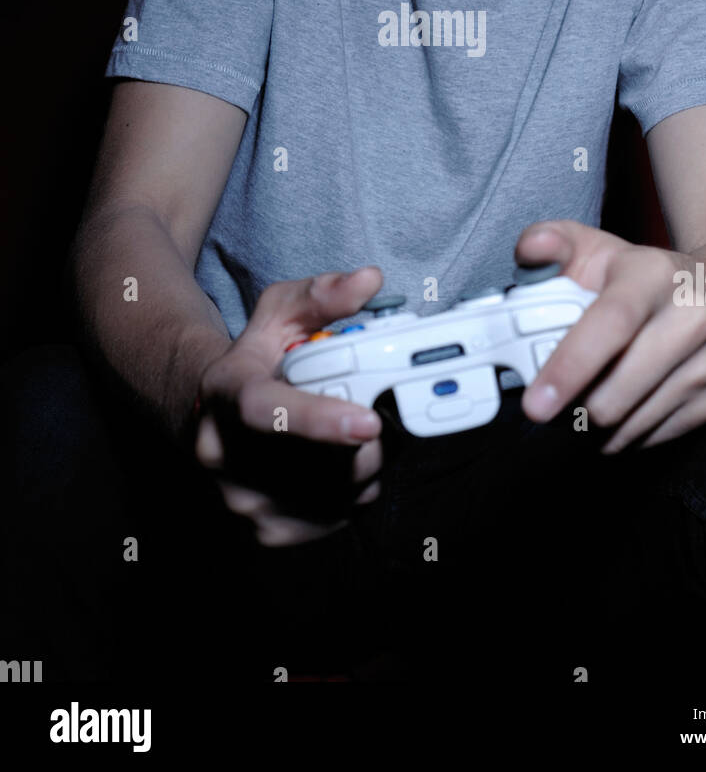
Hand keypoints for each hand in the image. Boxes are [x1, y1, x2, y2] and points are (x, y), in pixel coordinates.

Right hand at [193, 267, 384, 544]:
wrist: (216, 415)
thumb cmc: (257, 360)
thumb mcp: (281, 313)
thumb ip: (323, 295)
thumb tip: (368, 281)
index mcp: (224, 392)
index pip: (267, 411)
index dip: (319, 420)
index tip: (368, 422)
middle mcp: (220, 453)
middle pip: (310, 463)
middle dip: (364, 444)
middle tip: (383, 417)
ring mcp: (238, 499)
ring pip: (327, 496)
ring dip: (365, 469)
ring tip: (363, 437)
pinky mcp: (264, 529)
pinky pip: (330, 520)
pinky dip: (354, 495)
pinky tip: (348, 465)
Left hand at [517, 221, 705, 451]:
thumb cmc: (632, 276)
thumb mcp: (590, 246)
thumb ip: (551, 241)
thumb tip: (531, 249)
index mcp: (655, 275)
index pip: (612, 323)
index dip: (571, 365)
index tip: (536, 403)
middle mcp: (690, 318)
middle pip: (615, 392)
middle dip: (568, 406)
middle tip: (544, 400)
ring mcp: (705, 365)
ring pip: (624, 425)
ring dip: (587, 424)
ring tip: (578, 394)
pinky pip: (643, 440)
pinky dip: (615, 434)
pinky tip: (611, 401)